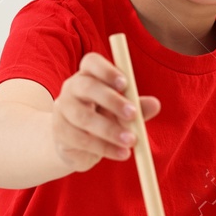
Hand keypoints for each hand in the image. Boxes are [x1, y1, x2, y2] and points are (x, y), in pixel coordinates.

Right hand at [52, 51, 161, 173]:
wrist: (77, 146)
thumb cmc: (103, 119)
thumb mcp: (122, 112)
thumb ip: (137, 107)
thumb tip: (155, 104)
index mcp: (88, 75)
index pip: (91, 62)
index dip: (107, 70)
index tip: (125, 84)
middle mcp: (72, 88)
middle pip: (87, 87)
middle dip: (112, 100)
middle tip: (133, 115)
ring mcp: (63, 110)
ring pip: (83, 117)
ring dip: (110, 130)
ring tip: (132, 141)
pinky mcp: (60, 132)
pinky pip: (81, 140)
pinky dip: (105, 148)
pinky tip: (122, 153)